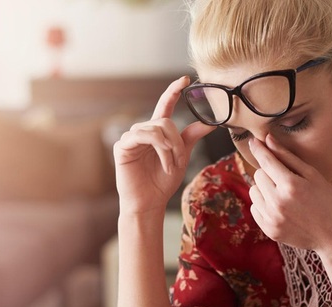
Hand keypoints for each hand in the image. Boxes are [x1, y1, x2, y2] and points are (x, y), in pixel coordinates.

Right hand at [113, 76, 214, 214]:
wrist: (149, 203)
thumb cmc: (162, 182)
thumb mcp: (181, 157)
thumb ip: (190, 138)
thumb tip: (209, 123)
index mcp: (157, 132)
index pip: (165, 106)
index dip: (173, 91)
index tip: (185, 79)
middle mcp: (143, 131)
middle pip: (166, 121)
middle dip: (177, 142)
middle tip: (180, 161)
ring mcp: (131, 137)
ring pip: (157, 128)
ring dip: (169, 148)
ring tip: (171, 165)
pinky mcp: (122, 146)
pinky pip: (143, 136)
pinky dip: (159, 149)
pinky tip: (163, 163)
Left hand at [248, 135, 331, 250]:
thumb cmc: (327, 200)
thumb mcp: (312, 175)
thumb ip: (288, 157)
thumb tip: (267, 139)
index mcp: (291, 185)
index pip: (266, 161)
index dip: (259, 149)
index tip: (253, 141)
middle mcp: (278, 202)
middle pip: (258, 175)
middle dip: (269, 173)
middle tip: (286, 179)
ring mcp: (272, 218)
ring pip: (253, 191)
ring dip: (264, 189)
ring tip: (283, 194)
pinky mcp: (269, 229)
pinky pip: (254, 208)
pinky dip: (263, 204)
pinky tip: (281, 207)